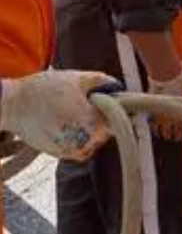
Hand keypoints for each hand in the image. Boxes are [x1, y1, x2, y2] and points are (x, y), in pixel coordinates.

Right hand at [0, 70, 114, 160]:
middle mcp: (87, 141)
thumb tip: (117, 85)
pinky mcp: (63, 154)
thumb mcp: (74, 78)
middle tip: (85, 106)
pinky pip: (79, 147)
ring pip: (93, 140)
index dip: (117, 112)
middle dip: (99, 119)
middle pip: (105, 132)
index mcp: (94, 122)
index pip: (119, 122)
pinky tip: (64, 123)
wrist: (11, 105)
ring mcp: (74, 150)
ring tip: (71, 113)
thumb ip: (100, 81)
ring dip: (88, 129)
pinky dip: (76, 137)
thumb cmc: (42, 90)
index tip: (111, 106)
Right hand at [147, 68, 181, 140]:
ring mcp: (162, 117)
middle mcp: (175, 119)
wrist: (167, 74)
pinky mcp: (152, 113)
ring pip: (164, 135)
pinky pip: (153, 128)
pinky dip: (156, 129)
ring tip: (168, 133)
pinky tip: (158, 128)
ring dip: (167, 134)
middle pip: (176, 137)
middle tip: (177, 135)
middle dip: (177, 136)